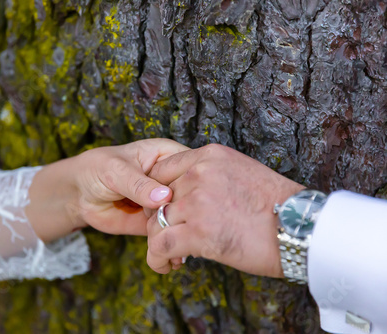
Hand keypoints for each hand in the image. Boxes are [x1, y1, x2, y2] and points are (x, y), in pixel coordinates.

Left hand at [27, 139, 188, 240]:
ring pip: (181, 216)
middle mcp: (170, 178)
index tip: (199, 200)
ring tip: (182, 252)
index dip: (197, 181)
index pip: (192, 166)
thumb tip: (163, 197)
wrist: (79, 194)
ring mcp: (164, 201)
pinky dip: (169, 244)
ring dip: (181, 233)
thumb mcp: (116, 170)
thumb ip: (139, 184)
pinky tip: (172, 258)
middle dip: (191, 213)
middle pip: (191, 194)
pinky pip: (167, 232)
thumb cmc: (97, 169)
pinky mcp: (156, 220)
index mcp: (167, 155)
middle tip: (189, 229)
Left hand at [145, 144, 304, 277]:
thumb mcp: (242, 173)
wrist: (302, 228)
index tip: (165, 211)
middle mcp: (199, 174)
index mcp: (210, 156)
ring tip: (170, 256)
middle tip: (171, 237)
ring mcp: (196, 201)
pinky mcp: (197, 231)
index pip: (162, 170)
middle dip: (160, 221)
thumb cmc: (278, 206)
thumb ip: (212, 176)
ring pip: (156, 223)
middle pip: (156, 198)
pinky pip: (160, 245)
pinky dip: (157, 258)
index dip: (157, 194)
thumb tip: (190, 194)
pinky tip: (166, 265)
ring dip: (159, 242)